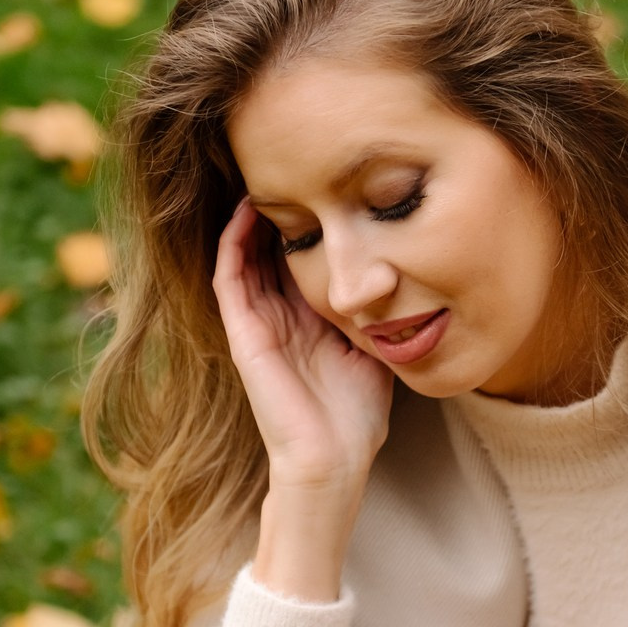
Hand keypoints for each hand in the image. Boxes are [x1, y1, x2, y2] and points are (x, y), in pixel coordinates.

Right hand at [212, 198, 394, 491]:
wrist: (334, 460)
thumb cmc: (357, 418)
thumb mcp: (373, 350)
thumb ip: (375, 315)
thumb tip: (398, 276)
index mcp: (309, 321)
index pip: (302, 261)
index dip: (308, 225)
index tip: (325, 185)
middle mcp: (280, 318)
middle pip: (270, 251)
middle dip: (277, 212)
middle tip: (290, 166)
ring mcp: (259, 325)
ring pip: (244, 257)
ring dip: (250, 218)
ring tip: (262, 176)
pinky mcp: (244, 335)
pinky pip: (229, 278)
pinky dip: (233, 243)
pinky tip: (245, 211)